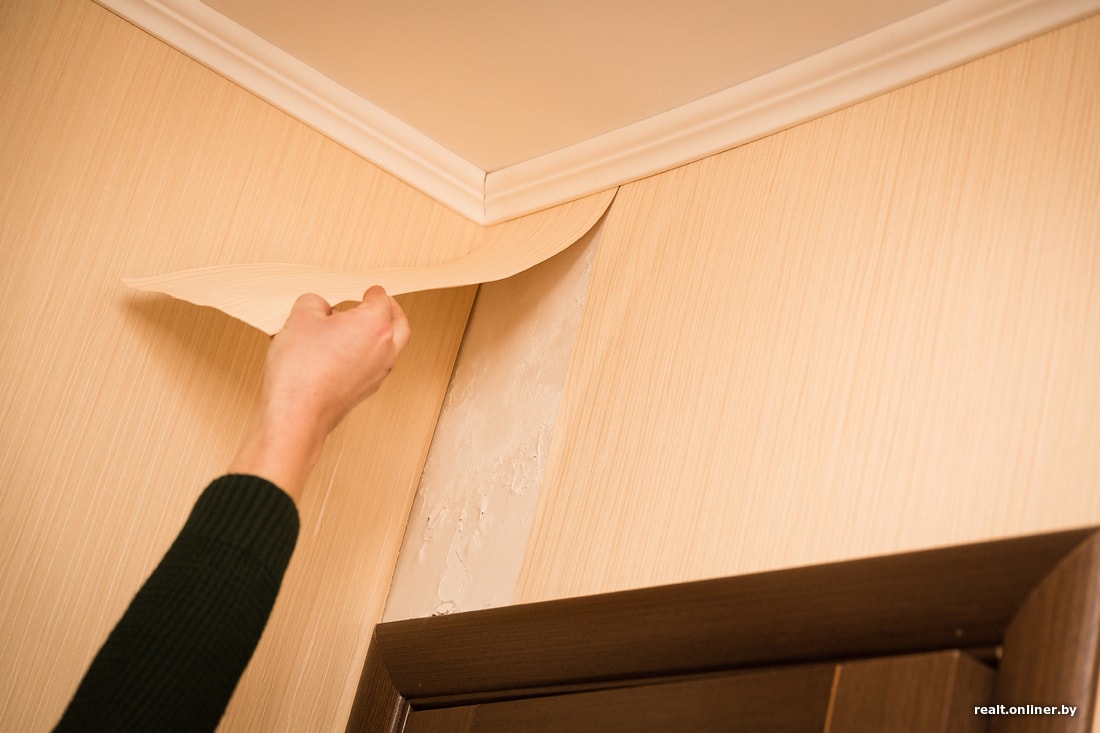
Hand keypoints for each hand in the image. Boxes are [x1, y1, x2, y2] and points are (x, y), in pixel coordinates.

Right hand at [228, 286, 409, 499]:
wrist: (298, 414)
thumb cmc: (301, 369)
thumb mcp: (300, 318)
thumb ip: (314, 303)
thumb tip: (320, 308)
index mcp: (376, 325)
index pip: (381, 299)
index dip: (370, 292)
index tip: (365, 291)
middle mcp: (385, 349)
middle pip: (399, 323)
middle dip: (390, 311)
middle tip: (377, 304)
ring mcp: (379, 372)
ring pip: (391, 346)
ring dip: (381, 334)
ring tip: (355, 328)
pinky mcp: (368, 390)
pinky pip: (377, 364)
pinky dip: (369, 354)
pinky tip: (344, 353)